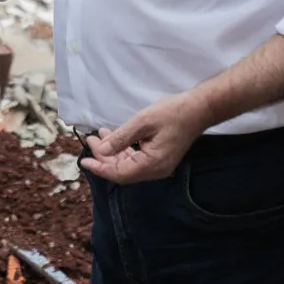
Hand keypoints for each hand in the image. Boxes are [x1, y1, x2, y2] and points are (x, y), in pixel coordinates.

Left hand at [81, 93, 210, 183]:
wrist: (198, 109)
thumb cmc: (172, 113)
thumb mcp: (143, 122)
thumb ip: (121, 138)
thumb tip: (101, 151)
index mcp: (152, 164)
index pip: (120, 174)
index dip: (101, 168)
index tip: (84, 161)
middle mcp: (156, 170)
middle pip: (123, 171)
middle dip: (104, 158)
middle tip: (92, 140)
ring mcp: (159, 165)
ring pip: (129, 165)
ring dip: (113, 152)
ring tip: (100, 136)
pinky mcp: (160, 158)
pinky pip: (137, 159)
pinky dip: (123, 150)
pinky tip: (115, 137)